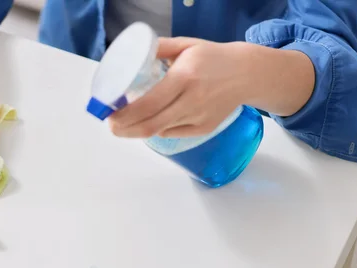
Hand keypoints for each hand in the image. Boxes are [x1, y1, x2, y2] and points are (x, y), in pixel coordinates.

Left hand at [109, 38, 251, 138]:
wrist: (247, 73)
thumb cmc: (212, 58)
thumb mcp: (185, 45)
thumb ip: (158, 49)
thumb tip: (131, 57)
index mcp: (184, 77)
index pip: (148, 104)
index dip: (125, 114)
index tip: (109, 115)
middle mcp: (192, 100)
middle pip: (151, 124)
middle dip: (125, 129)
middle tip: (112, 126)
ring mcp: (199, 117)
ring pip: (160, 131)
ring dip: (137, 131)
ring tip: (124, 126)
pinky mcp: (205, 129)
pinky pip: (173, 132)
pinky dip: (158, 128)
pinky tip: (151, 121)